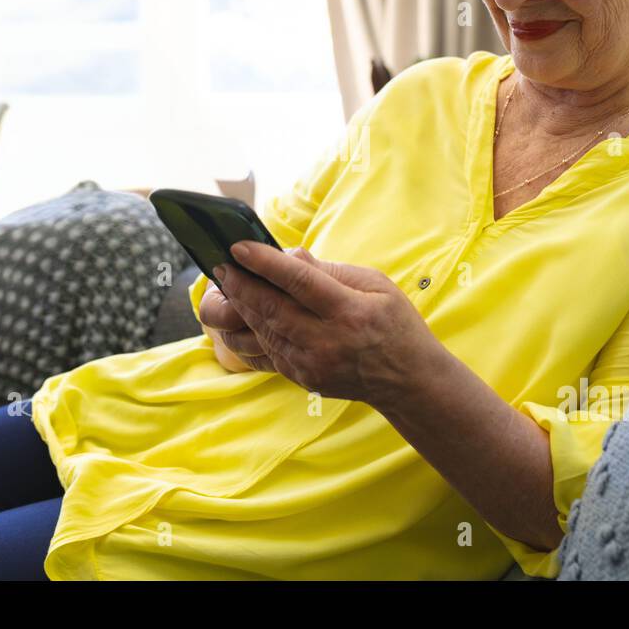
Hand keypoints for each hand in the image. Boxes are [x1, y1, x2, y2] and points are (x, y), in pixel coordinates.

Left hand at [212, 242, 445, 405]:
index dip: (265, 263)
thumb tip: (289, 255)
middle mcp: (328, 341)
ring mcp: (312, 364)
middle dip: (240, 285)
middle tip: (221, 266)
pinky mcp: (302, 378)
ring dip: (239, 307)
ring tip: (225, 286)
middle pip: (272, 309)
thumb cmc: (394, 323)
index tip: (239, 248)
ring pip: (262, 331)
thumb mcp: (376, 284)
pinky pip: (266, 352)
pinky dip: (250, 331)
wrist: (407, 380)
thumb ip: (331, 270)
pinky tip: (241, 313)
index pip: (299, 282)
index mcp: (350, 312)